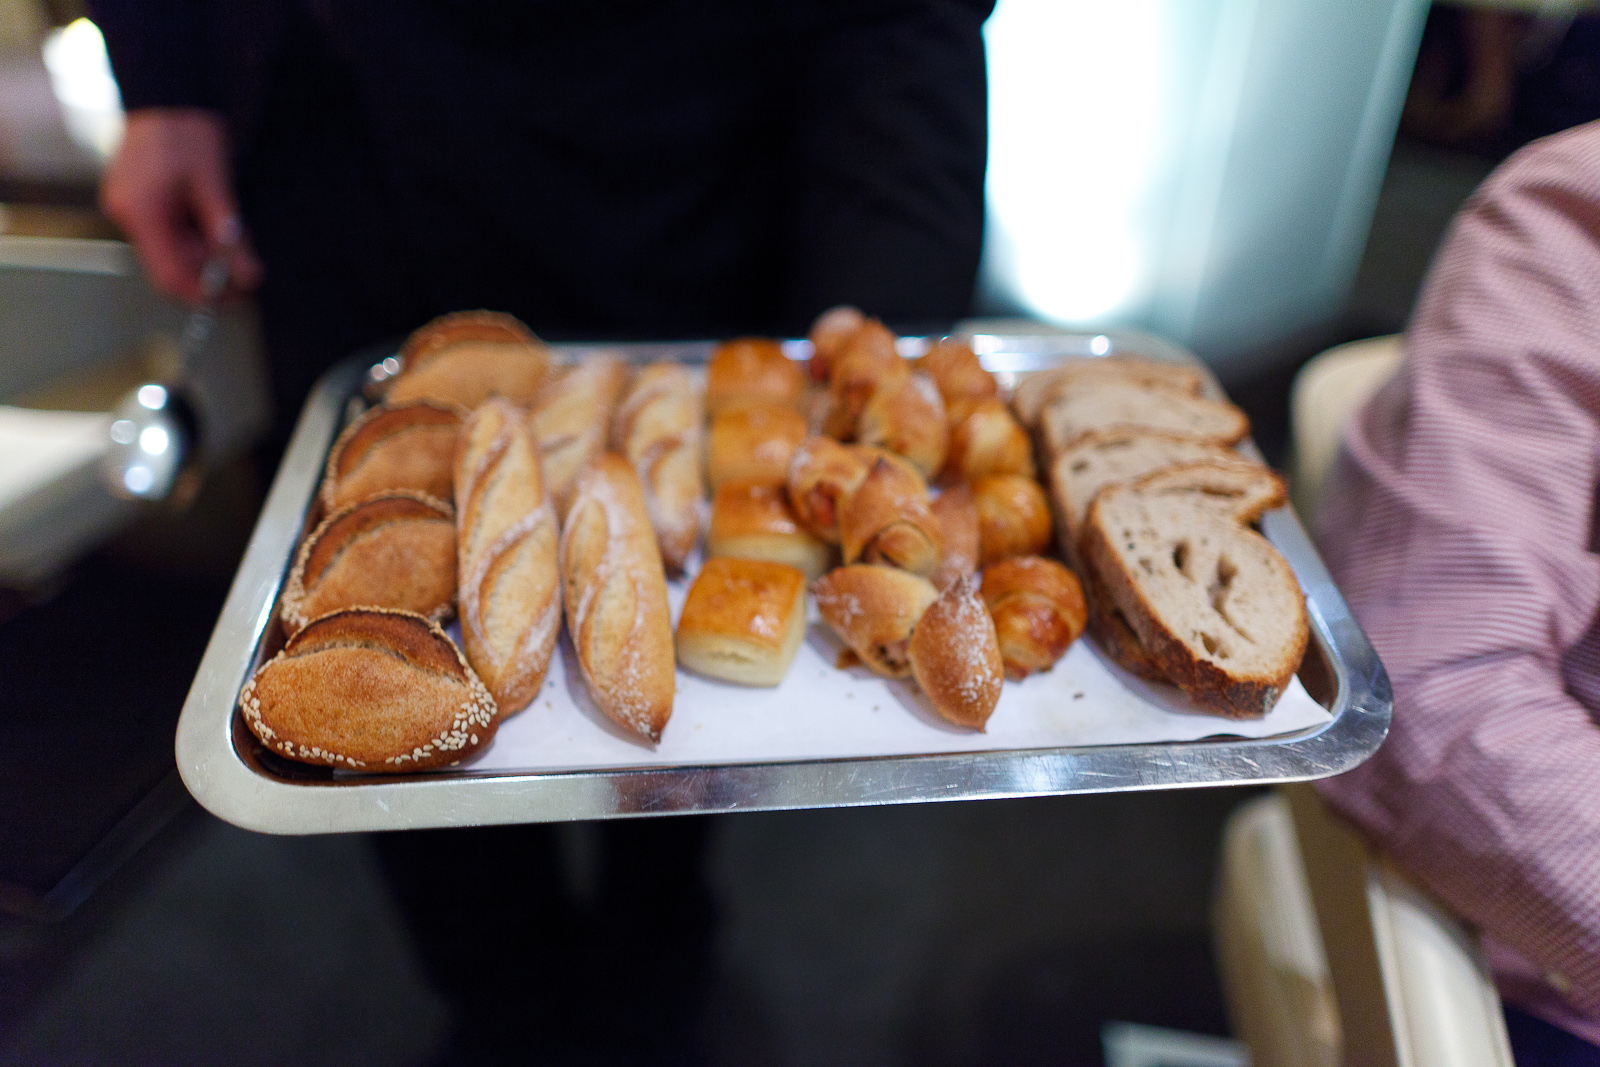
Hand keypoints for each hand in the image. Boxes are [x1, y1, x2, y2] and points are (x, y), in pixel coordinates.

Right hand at [100, 108, 262, 304]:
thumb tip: (248, 277)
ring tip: (235, 238)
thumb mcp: (216, 184)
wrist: (168, 91)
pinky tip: (215, 222)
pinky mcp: (138, 203)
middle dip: (210, 273)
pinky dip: (196, 237)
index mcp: (140, 213)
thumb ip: (230, 234)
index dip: (204, 294)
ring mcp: (128, 209)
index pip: (168, 277)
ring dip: (206, 254)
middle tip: (248, 269)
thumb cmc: (189, 132)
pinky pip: (168, 234)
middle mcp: (126, 216)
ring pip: (172, 253)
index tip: (239, 297)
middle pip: (171, 268)